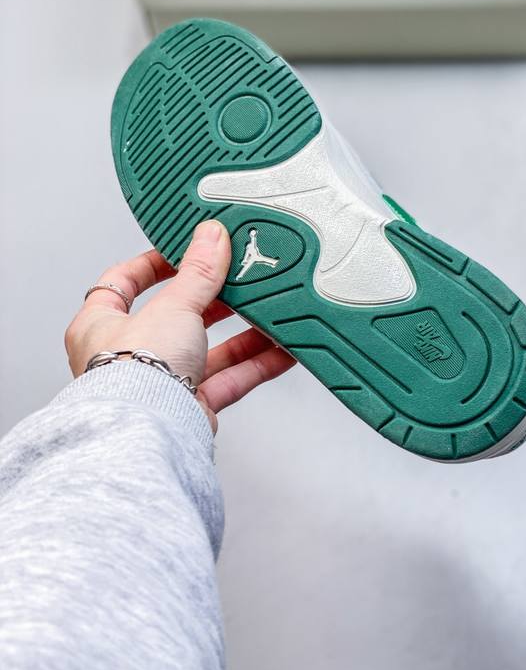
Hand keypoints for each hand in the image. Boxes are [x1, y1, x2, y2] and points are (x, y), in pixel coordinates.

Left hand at [65, 220, 295, 432]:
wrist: (149, 432)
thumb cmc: (133, 374)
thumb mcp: (173, 305)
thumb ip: (198, 272)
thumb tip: (211, 236)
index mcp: (101, 325)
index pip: (122, 284)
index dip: (153, 265)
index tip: (184, 252)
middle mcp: (126, 355)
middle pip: (175, 317)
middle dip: (211, 301)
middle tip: (238, 281)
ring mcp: (159, 382)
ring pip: (207, 350)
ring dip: (242, 334)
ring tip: (268, 312)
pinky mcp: (189, 407)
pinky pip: (227, 380)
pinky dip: (255, 365)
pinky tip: (280, 350)